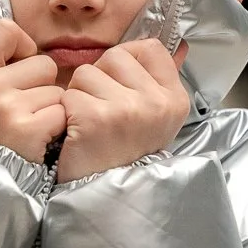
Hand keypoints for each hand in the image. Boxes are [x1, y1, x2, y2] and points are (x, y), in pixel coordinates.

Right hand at [0, 19, 66, 163]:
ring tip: (29, 126)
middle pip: (44, 63)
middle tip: (23, 110)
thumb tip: (31, 45)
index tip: (17, 67)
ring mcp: (7, 108)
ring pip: (57, 91)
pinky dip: (56, 127)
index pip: (6, 30)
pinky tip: (39, 138)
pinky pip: (62, 113)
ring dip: (50, 109)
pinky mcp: (29, 130)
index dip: (22, 48)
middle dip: (41, 85)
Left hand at [56, 39, 188, 182]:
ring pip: (86, 73)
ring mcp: (126, 110)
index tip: (120, 84)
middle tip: (102, 111)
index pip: (150, 48)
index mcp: (174, 100)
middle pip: (114, 56)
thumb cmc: (125, 155)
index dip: (128, 59)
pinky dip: (65, 113)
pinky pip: (68, 95)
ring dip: (79, 95)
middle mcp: (155, 103)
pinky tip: (76, 133)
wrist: (105, 201)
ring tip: (89, 124)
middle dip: (99, 78)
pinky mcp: (94, 119)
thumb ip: (160, 81)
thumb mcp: (155, 119)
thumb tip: (181, 46)